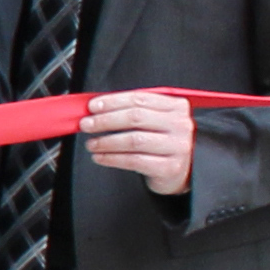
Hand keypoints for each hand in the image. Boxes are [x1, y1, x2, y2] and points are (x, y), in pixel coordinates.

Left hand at [81, 88, 197, 197]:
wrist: (183, 171)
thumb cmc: (163, 141)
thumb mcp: (155, 121)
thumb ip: (133, 111)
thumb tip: (97, 107)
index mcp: (176, 107)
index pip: (139, 99)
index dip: (112, 101)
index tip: (92, 106)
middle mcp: (180, 125)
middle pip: (135, 118)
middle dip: (105, 120)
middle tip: (86, 124)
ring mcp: (177, 147)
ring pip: (133, 140)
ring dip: (106, 141)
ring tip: (91, 143)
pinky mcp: (169, 167)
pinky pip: (134, 161)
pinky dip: (112, 158)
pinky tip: (99, 157)